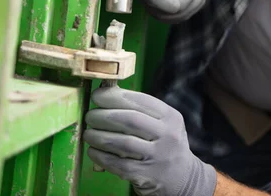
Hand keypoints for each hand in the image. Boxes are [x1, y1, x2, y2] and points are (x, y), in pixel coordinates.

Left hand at [83, 87, 215, 195]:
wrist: (182, 177)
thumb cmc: (166, 143)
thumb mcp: (164, 123)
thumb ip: (141, 110)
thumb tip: (106, 94)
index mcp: (171, 117)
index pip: (141, 101)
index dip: (115, 97)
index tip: (97, 95)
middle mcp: (168, 135)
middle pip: (130, 120)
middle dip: (104, 116)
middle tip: (90, 116)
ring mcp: (158, 157)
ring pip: (123, 142)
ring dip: (99, 136)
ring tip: (88, 133)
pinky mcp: (146, 175)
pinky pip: (118, 164)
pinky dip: (101, 156)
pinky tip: (93, 151)